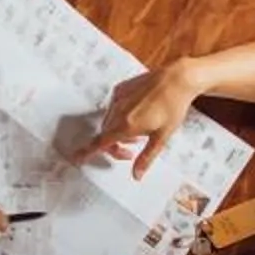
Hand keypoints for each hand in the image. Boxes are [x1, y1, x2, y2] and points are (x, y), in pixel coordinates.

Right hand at [85, 61, 199, 178]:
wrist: (177, 79)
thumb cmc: (173, 107)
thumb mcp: (162, 137)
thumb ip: (146, 157)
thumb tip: (136, 175)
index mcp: (127, 126)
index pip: (100, 143)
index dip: (87, 152)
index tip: (76, 158)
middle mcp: (118, 112)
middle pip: (106, 135)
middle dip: (114, 147)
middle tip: (130, 154)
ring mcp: (118, 98)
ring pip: (110, 122)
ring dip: (118, 132)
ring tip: (139, 135)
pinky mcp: (121, 89)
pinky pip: (114, 108)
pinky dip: (120, 117)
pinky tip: (137, 116)